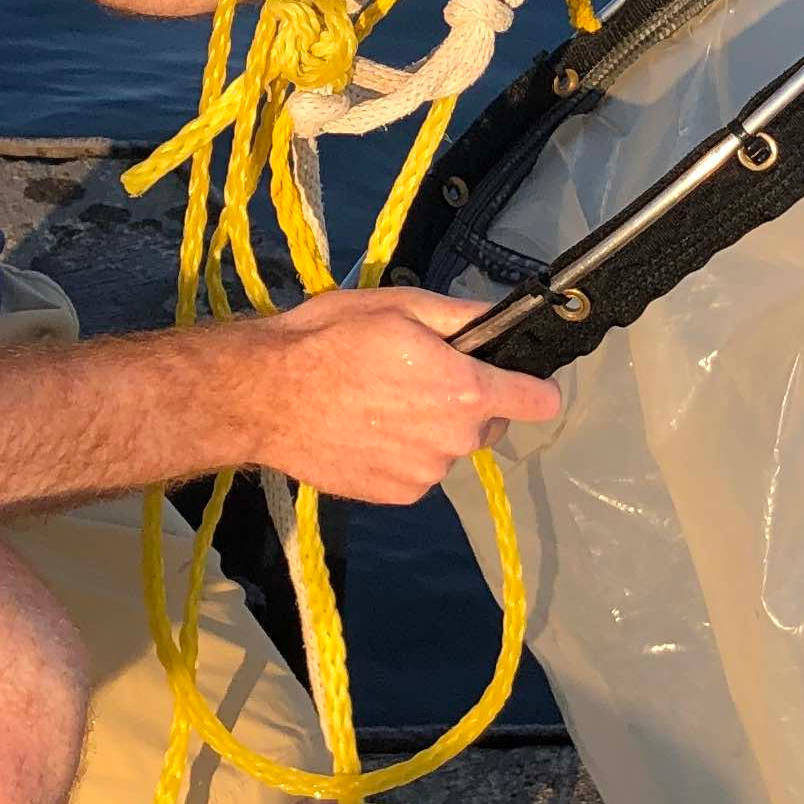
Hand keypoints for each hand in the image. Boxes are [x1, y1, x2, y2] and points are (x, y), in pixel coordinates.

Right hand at [225, 288, 561, 506]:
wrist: (265, 398)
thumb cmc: (329, 340)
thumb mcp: (398, 307)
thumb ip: (461, 316)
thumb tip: (503, 317)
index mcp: (465, 389)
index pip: (538, 401)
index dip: (532, 384)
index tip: (516, 376)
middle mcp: (455, 440)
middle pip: (489, 423)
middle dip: (469, 402)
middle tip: (418, 376)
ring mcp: (427, 474)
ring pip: (450, 447)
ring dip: (432, 429)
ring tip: (380, 403)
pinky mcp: (398, 496)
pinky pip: (420, 471)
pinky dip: (404, 454)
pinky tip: (366, 431)